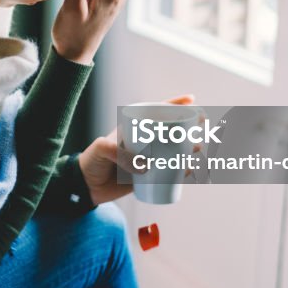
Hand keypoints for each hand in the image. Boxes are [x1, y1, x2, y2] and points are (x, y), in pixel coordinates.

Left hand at [78, 94, 196, 204]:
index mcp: (134, 127)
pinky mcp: (150, 177)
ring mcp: (149, 158)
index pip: (157, 111)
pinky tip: (191, 172)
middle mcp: (145, 141)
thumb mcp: (102, 150)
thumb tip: (146, 166)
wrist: (86, 187)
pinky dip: (183, 172)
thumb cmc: (92, 161)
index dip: (175, 104)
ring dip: (191, 151)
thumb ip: (119, 154)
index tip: (192, 101)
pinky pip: (171, 173)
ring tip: (198, 152)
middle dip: (191, 129)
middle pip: (173, 131)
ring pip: (175, 152)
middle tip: (201, 131)